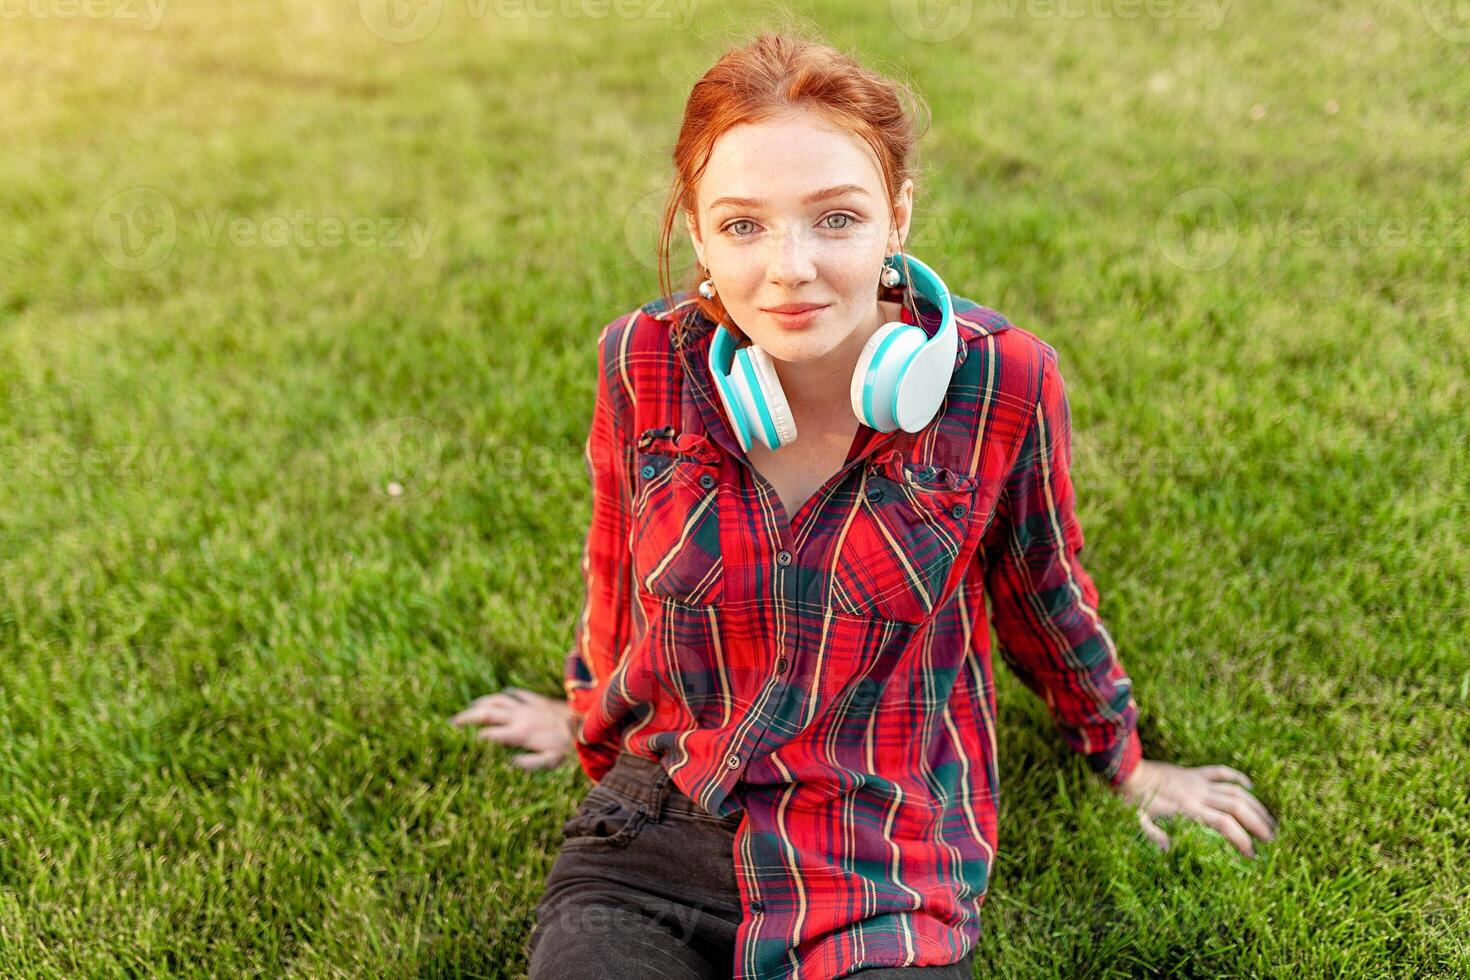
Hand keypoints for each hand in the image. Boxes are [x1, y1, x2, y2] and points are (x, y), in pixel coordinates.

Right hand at [449, 688, 572, 770]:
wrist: (588, 723)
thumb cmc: (571, 748)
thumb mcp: (552, 761)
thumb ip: (530, 763)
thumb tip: (510, 762)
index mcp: (520, 734)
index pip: (489, 734)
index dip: (473, 737)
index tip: (459, 741)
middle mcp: (521, 717)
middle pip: (487, 713)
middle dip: (467, 717)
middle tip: (452, 723)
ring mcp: (528, 706)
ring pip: (499, 700)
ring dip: (482, 703)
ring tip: (470, 708)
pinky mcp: (538, 700)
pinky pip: (518, 693)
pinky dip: (507, 693)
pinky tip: (501, 694)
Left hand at [1112, 759, 1277, 857]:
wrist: (1126, 771)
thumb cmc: (1131, 800)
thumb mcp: (1138, 820)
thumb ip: (1152, 834)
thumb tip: (1167, 850)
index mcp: (1187, 808)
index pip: (1224, 824)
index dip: (1241, 839)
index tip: (1251, 854)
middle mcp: (1198, 793)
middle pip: (1238, 806)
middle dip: (1257, 823)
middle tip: (1272, 840)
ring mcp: (1198, 781)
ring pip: (1236, 789)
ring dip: (1255, 804)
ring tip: (1269, 819)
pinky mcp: (1194, 772)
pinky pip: (1221, 771)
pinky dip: (1237, 777)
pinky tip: (1250, 786)